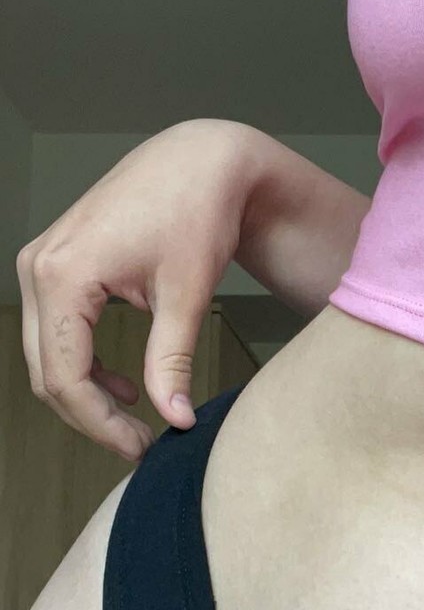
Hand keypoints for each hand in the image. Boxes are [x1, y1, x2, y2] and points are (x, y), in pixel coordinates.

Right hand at [16, 117, 254, 459]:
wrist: (199, 161)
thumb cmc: (196, 212)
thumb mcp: (187, 295)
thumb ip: (172, 361)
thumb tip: (175, 419)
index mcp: (63, 275)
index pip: (65, 377)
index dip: (100, 425)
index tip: (141, 448)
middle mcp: (38, 268)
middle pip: (46, 372)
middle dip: (90, 417)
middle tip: (139, 444)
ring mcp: (40, 263)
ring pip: (44, 356)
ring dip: (84, 394)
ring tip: (135, 421)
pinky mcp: (54, 263)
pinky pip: (52, 331)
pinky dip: (82, 364)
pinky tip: (123, 384)